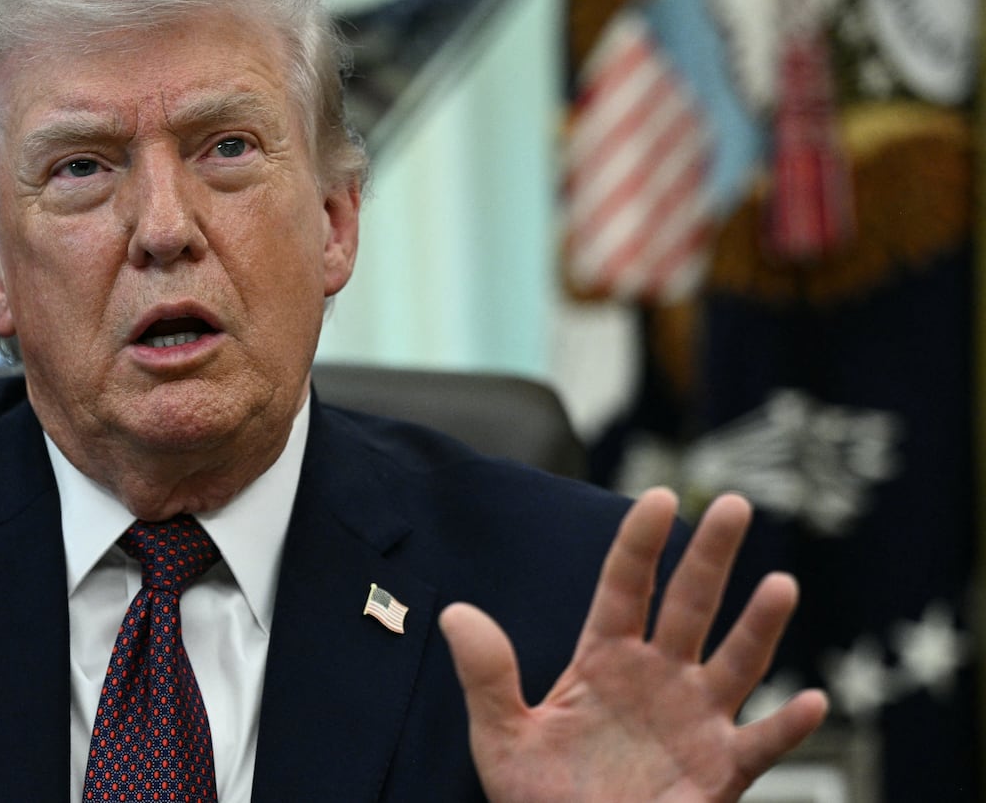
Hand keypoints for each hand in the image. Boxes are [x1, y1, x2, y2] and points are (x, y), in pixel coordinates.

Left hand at [441, 488, 828, 801]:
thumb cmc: (539, 796)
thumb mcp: (501, 735)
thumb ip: (485, 676)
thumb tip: (455, 613)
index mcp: (605, 659)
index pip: (625, 586)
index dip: (641, 542)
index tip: (660, 495)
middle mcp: (658, 678)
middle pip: (689, 605)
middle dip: (711, 556)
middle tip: (735, 504)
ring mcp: (695, 720)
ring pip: (735, 663)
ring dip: (759, 626)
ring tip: (780, 585)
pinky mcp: (720, 771)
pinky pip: (761, 745)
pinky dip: (788, 726)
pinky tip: (813, 701)